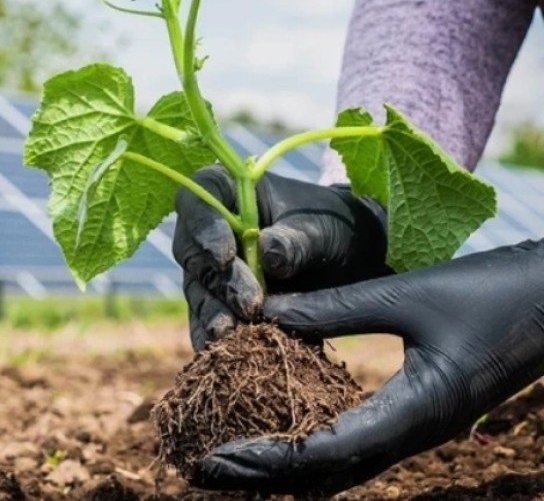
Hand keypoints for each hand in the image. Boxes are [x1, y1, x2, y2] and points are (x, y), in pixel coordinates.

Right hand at [174, 166, 390, 349]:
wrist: (354, 260)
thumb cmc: (338, 227)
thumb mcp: (326, 229)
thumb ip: (297, 240)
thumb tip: (268, 254)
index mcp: (230, 191)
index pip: (198, 199)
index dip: (202, 226)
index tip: (225, 255)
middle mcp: (210, 229)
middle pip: (192, 252)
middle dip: (218, 281)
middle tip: (250, 304)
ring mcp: (210, 269)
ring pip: (197, 291)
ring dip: (213, 314)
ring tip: (233, 336)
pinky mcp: (219, 303)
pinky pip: (207, 322)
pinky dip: (214, 339)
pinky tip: (224, 356)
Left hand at [194, 240, 543, 495]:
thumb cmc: (492, 293)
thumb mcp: (407, 295)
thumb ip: (335, 306)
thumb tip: (264, 311)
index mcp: (416, 413)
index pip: (325, 451)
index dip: (266, 457)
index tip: (215, 457)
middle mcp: (414, 434)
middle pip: (326, 473)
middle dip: (263, 474)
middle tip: (201, 469)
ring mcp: (418, 429)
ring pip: (340, 466)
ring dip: (284, 466)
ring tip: (230, 460)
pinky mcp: (418, 415)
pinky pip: (355, 443)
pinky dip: (311, 447)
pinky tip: (280, 433)